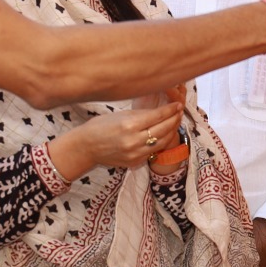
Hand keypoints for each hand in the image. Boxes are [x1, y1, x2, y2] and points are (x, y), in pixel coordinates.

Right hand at [47, 100, 183, 178]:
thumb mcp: (120, 115)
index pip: (158, 116)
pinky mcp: (134, 162)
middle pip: (163, 129)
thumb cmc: (100, 126)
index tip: (177, 104)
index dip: (170, 110)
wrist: (86, 147)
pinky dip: (161, 142)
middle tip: (179, 112)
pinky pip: (153, 151)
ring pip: (162, 142)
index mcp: (129, 125)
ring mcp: (135, 154)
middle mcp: (134, 141)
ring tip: (175, 122)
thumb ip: (140, 114)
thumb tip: (160, 111)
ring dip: (171, 132)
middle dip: (174, 119)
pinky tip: (164, 135)